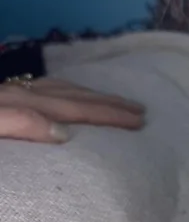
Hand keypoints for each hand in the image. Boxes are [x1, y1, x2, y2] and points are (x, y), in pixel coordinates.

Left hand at [0, 77, 144, 142]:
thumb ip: (20, 123)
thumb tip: (65, 133)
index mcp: (22, 104)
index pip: (75, 109)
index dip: (109, 115)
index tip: (139, 121)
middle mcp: (22, 93)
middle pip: (74, 96)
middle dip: (109, 102)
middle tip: (140, 109)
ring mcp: (11, 91)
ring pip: (61, 89)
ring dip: (91, 95)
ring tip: (114, 101)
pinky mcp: (2, 95)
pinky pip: (44, 88)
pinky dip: (66, 90)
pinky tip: (68, 94)